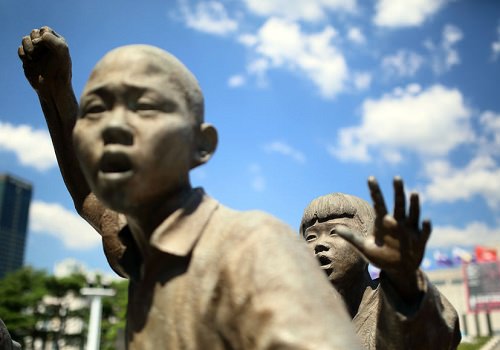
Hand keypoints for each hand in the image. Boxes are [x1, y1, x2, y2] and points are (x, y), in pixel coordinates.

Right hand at [18, 26, 71, 98]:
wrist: (53, 87)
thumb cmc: (61, 69)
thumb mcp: (62, 51)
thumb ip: (51, 39)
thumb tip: (35, 39)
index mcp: (56, 42)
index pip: (45, 30)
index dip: (43, 37)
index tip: (48, 47)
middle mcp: (46, 46)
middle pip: (33, 33)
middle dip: (34, 42)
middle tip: (40, 54)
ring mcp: (37, 52)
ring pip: (25, 39)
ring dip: (28, 47)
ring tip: (34, 58)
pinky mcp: (28, 59)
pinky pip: (20, 49)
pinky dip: (23, 54)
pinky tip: (30, 62)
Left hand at [336, 176, 430, 300]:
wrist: (398, 270)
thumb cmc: (381, 257)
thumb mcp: (365, 248)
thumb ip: (352, 238)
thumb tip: (335, 229)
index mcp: (383, 222)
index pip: (378, 203)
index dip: (375, 191)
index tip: (370, 178)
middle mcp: (398, 222)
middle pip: (398, 204)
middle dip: (398, 191)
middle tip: (397, 178)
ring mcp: (410, 230)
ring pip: (412, 214)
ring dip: (414, 204)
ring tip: (414, 193)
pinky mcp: (420, 241)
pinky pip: (424, 232)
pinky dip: (426, 227)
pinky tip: (426, 220)